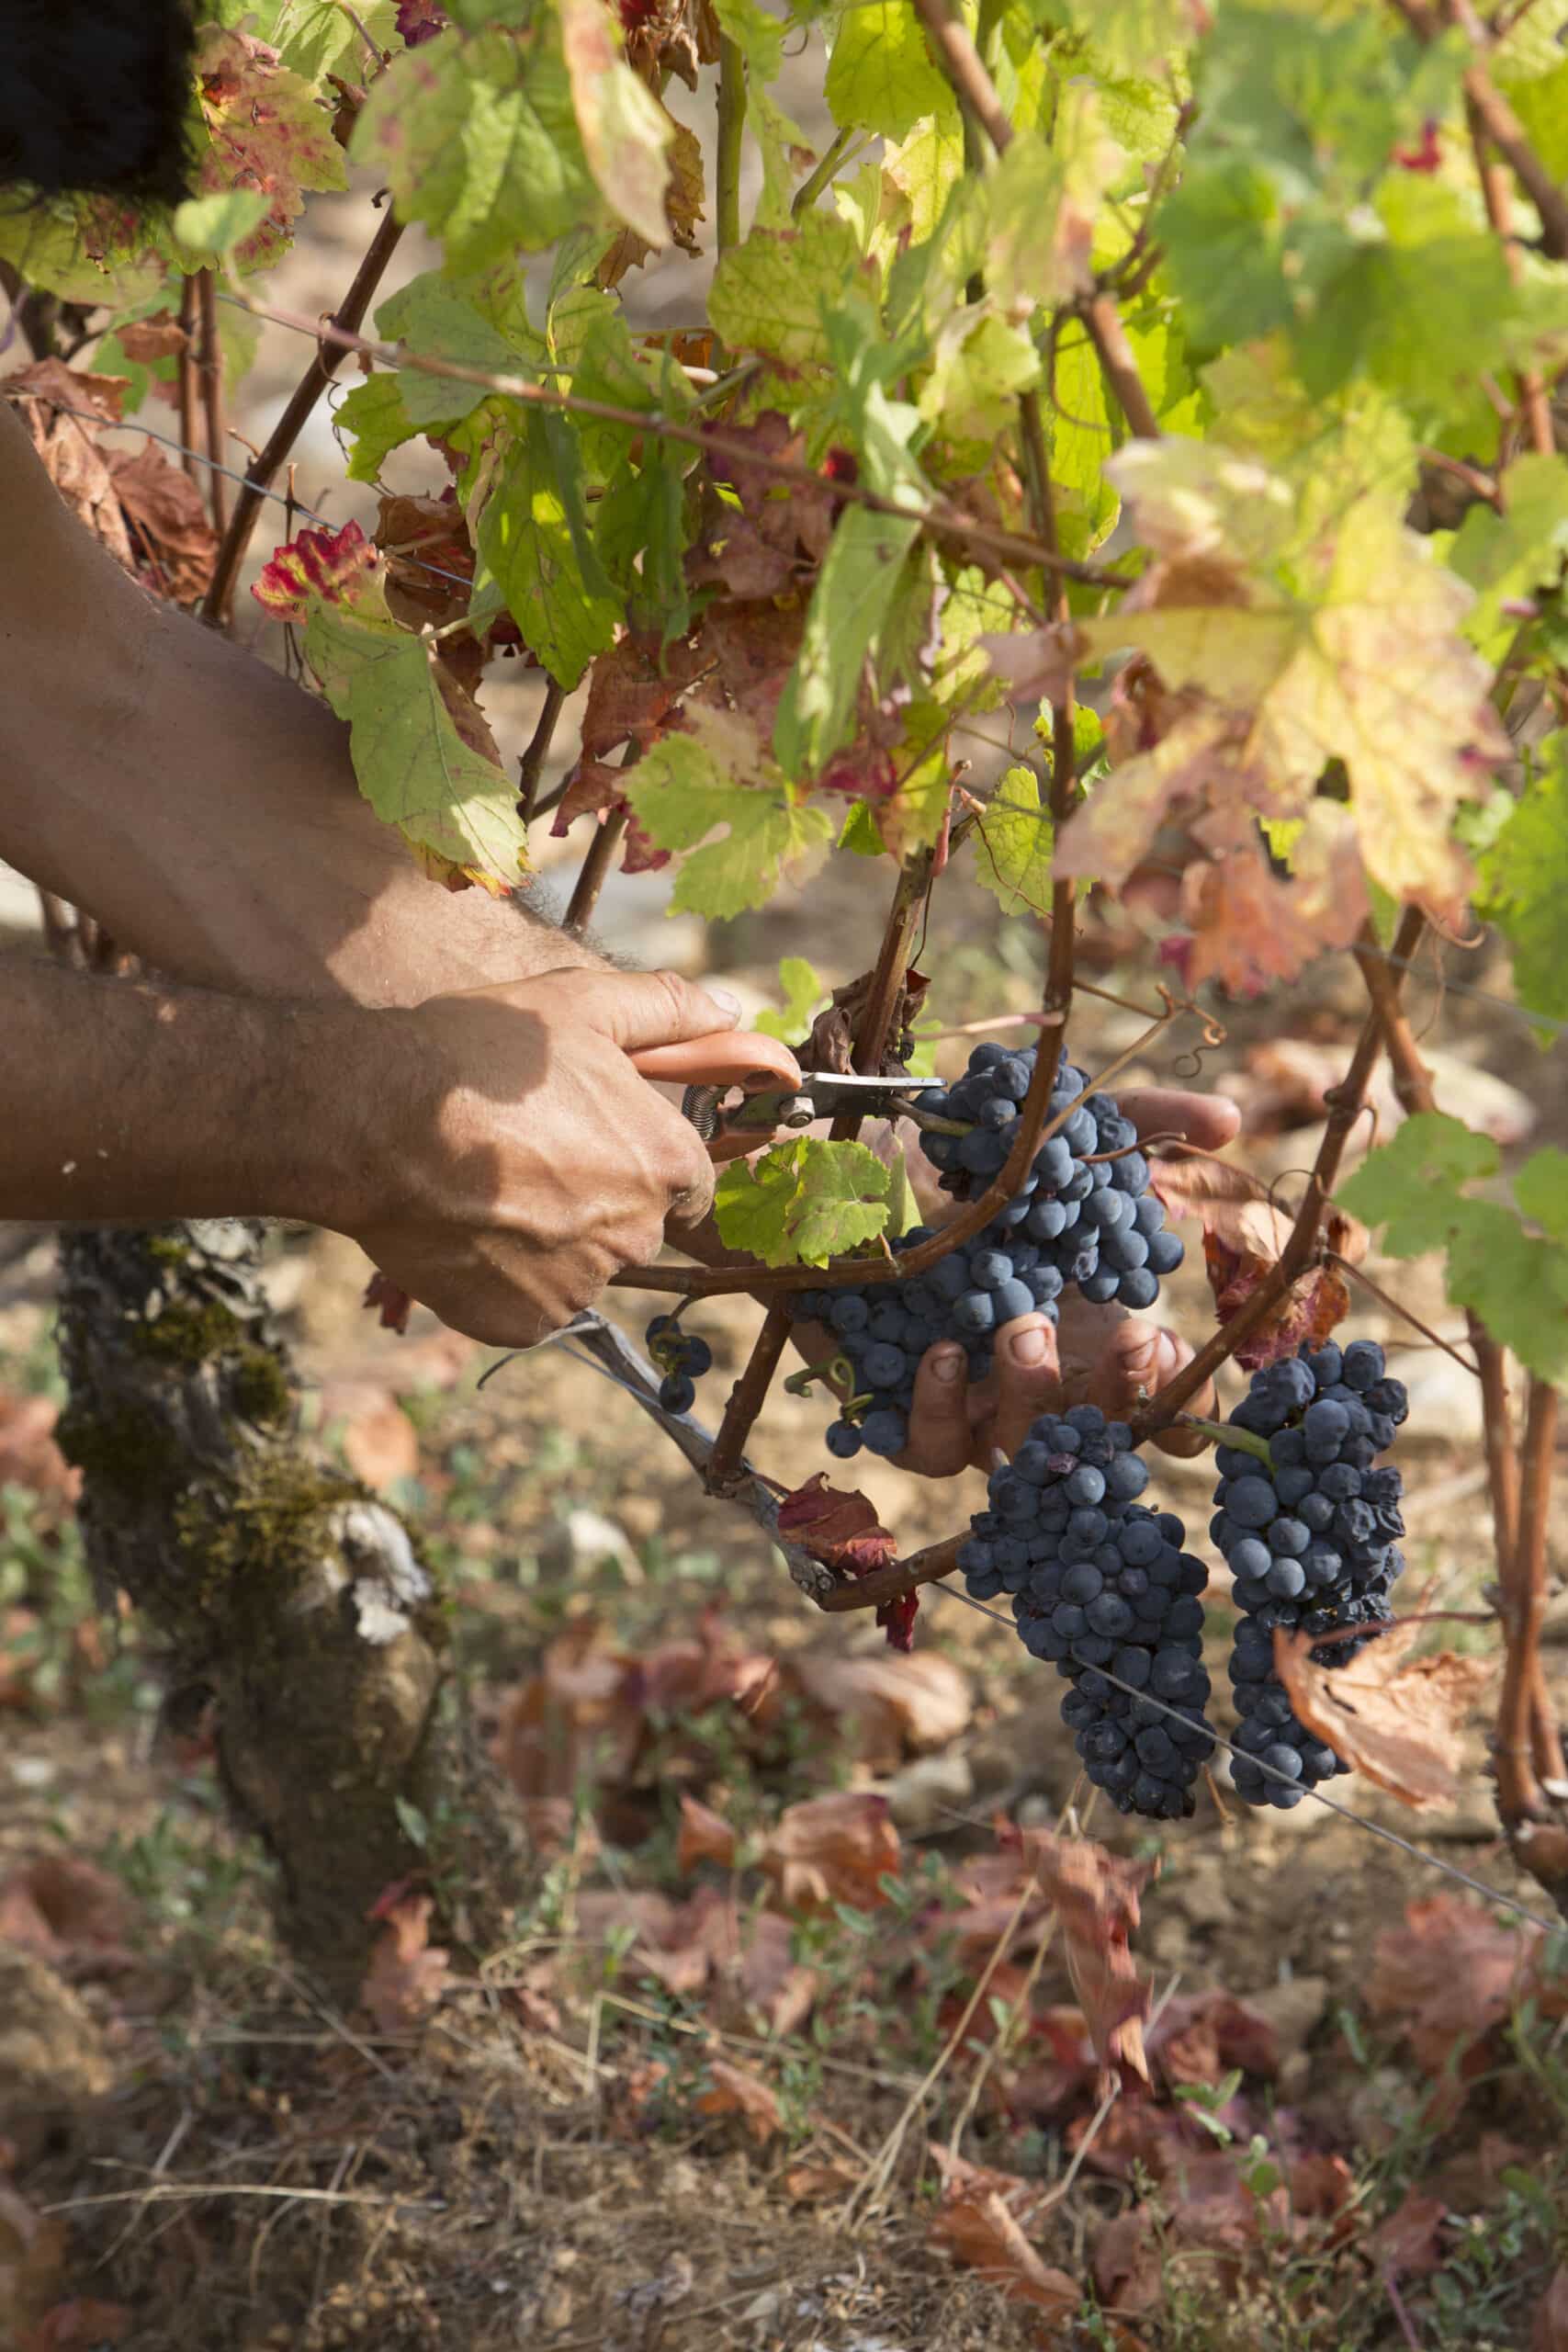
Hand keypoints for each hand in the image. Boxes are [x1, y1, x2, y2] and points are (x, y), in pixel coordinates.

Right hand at [343, 967, 732, 1346]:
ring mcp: (580, 1285)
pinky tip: (465, 1230)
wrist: (375, 1121)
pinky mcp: (524, 1322)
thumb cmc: (478, 1055)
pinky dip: (503, 1279)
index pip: (689, 1181)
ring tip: (484, 1189)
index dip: (642, 1159)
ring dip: (545, 1241)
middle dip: (593, 1199)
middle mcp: (637, 1233)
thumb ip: (665, 1009)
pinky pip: (529, 1306)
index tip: (594, 1142)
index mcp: (665, 1161)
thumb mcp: (579, 1005)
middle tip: (525, 1156)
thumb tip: (730, 1014)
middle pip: (633, 1226)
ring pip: (579, 1268)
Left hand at [792, 1088, 1240, 1474]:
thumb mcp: (1057, 1134)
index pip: (1155, 1402)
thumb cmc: (962, 1160)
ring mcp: (965, 1405)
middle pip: (1097, 1438)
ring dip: (1030, 1397)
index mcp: (1088, 1337)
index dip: (1174, 1394)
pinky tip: (942, 1352)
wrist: (839, 1165)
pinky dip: (939, 1408)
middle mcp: (1033, 1382)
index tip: (1172, 1341)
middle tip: (1122, 1337)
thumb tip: (1231, 1118)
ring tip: (1022, 1329)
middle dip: (1119, 1396)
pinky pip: (924, 1444)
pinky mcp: (890, 1408)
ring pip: (1011, 1450)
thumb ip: (1143, 1125)